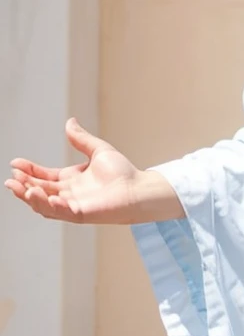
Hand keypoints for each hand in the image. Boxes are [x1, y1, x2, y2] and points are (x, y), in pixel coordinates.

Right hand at [5, 117, 142, 224]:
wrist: (139, 188)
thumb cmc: (123, 172)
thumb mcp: (98, 151)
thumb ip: (82, 139)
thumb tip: (70, 121)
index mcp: (69, 179)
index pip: (42, 175)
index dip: (28, 170)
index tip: (15, 162)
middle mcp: (67, 193)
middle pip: (38, 191)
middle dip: (22, 185)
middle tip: (12, 178)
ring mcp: (72, 205)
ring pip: (43, 205)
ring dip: (31, 198)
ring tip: (23, 188)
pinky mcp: (80, 214)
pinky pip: (61, 213)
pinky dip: (52, 207)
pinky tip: (48, 197)